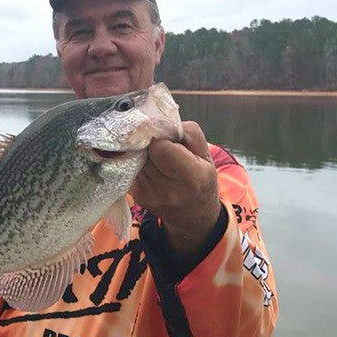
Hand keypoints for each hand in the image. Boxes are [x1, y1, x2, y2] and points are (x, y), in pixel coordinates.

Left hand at [131, 121, 220, 254]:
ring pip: (135, 158)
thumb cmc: (201, 180)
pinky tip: (150, 168)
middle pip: (145, 151)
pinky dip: (138, 163)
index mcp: (191, 178)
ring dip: (143, 153)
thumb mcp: (206, 156)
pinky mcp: (136, 196)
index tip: (168, 140)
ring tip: (158, 159)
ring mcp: (148, 195)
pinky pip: (130, 168)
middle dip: (151, 143)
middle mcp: (167, 190)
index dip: (162, 138)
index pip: (160, 147)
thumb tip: (163, 120)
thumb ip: (189, 133)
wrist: (192, 216)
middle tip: (162, 147)